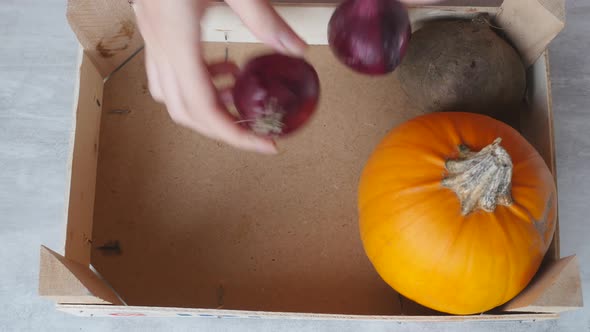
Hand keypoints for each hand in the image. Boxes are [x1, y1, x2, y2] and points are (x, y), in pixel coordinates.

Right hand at [132, 0, 306, 153]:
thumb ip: (264, 18)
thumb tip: (297, 51)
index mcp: (176, 35)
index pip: (204, 107)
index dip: (235, 135)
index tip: (267, 145)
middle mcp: (158, 42)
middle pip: (184, 112)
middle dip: (222, 129)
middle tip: (256, 129)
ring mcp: (150, 36)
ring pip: (170, 96)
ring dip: (205, 106)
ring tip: (239, 90)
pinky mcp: (152, 27)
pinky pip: (166, 73)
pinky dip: (194, 83)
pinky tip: (220, 65)